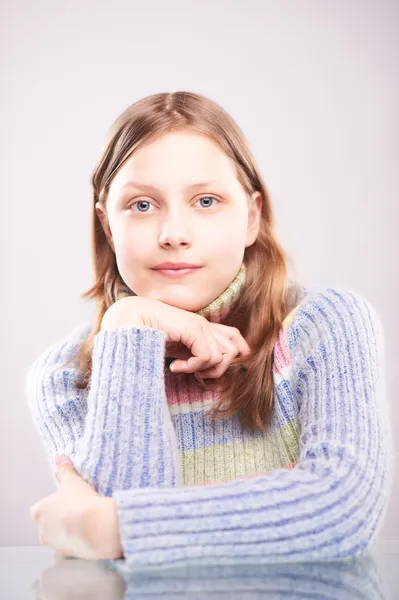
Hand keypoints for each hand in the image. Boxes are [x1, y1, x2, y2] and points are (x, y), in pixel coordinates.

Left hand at [29, 455, 122, 559]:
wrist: (95, 527)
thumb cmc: (80, 502)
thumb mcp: (73, 481)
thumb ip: (65, 471)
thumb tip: (60, 458)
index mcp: (38, 512)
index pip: (41, 507)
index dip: (54, 502)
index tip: (67, 499)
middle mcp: (42, 530)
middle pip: (48, 522)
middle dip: (60, 517)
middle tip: (77, 508)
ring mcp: (54, 544)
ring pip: (58, 535)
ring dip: (68, 529)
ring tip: (85, 519)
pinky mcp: (67, 554)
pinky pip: (70, 544)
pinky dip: (77, 539)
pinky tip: (89, 530)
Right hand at [101, 295, 250, 378]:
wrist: (130, 321)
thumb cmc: (148, 337)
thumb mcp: (177, 351)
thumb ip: (193, 356)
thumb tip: (209, 372)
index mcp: (203, 329)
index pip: (236, 339)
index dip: (234, 357)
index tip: (206, 373)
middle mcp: (205, 326)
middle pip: (235, 350)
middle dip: (217, 369)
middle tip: (192, 372)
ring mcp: (201, 326)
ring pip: (223, 357)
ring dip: (202, 369)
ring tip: (181, 367)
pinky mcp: (194, 328)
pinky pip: (207, 357)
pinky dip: (192, 367)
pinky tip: (174, 366)